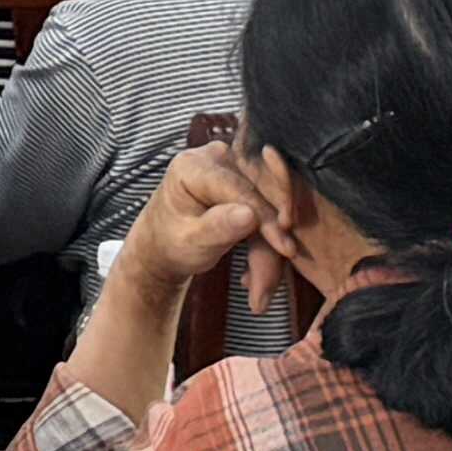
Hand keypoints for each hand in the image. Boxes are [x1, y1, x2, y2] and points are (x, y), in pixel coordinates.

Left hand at [108, 139, 266, 307]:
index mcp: (193, 165)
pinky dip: (269, 245)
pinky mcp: (249, 182)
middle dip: (271, 243)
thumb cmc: (170, 242)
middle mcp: (217, 157)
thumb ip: (217, 227)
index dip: (266, 219)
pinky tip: (257, 276)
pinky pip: (270, 212)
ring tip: (259, 293)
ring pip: (271, 209)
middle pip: (262, 198)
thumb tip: (250, 215)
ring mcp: (235, 166)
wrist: (165, 245)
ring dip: (270, 252)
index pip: (241, 189)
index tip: (286, 250)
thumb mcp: (190, 241)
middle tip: (267, 287)